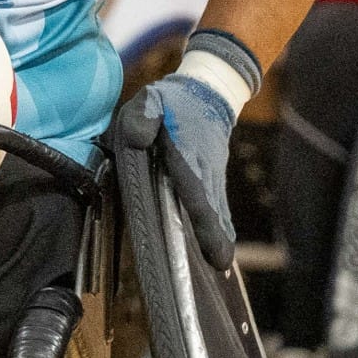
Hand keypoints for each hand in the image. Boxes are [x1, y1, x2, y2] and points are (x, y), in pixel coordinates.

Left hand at [116, 30, 258, 270]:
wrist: (209, 91)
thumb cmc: (173, 101)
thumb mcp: (150, 100)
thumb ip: (142, 117)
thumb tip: (136, 137)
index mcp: (187, 154)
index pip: (195, 190)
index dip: (203, 219)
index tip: (214, 243)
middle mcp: (205, 169)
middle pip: (211, 207)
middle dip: (215, 237)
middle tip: (221, 265)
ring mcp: (213, 175)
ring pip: (217, 209)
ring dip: (218, 236)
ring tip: (220, 264)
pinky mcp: (213, 179)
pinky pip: (216, 206)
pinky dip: (218, 227)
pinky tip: (218, 250)